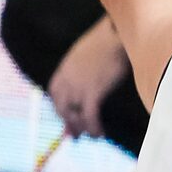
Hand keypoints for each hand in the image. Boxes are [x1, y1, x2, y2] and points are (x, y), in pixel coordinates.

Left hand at [48, 14, 128, 139]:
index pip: (54, 93)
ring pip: (74, 114)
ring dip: (82, 128)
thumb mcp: (88, 53)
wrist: (116, 36)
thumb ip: (83, 67)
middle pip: (62, 106)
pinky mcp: (93, 91)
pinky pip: (89, 115)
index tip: (67, 117)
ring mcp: (78, 86)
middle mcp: (67, 79)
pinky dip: (93, 126)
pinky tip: (100, 133)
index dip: (59, 107)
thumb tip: (90, 76)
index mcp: (64, 68)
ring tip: (93, 135)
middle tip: (76, 135)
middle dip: (69, 122)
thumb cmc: (109, 41)